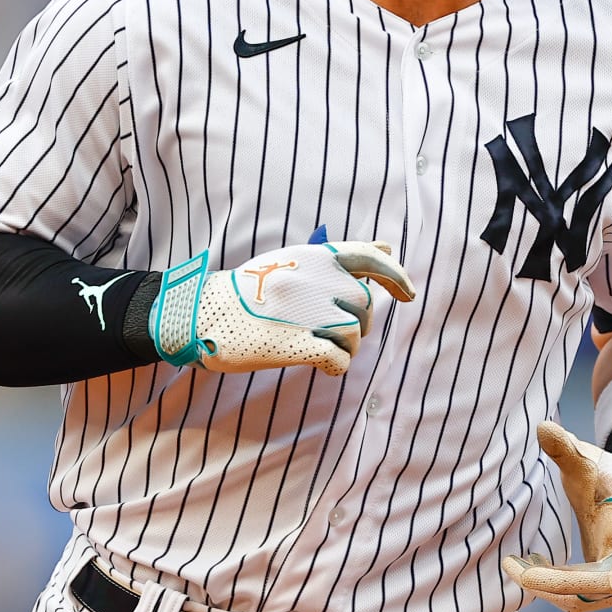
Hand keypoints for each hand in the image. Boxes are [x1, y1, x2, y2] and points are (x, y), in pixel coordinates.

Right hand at [152, 238, 414, 374]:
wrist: (202, 312)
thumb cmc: (250, 290)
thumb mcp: (294, 258)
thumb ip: (340, 255)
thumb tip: (389, 243)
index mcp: (315, 256)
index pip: (371, 258)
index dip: (396, 276)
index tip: (409, 294)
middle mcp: (316, 280)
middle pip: (364, 308)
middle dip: (355, 323)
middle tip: (323, 328)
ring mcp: (307, 313)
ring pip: (353, 337)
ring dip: (340, 346)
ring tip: (311, 343)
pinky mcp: (296, 345)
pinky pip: (338, 362)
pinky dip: (333, 367)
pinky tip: (318, 365)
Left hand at [503, 421, 611, 611]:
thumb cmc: (611, 479)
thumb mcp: (590, 462)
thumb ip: (567, 449)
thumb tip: (541, 426)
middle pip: (587, 591)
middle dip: (546, 582)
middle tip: (511, 565)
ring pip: (576, 602)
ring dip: (542, 588)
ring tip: (513, 563)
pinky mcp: (602, 592)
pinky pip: (573, 599)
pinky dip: (547, 587)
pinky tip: (528, 566)